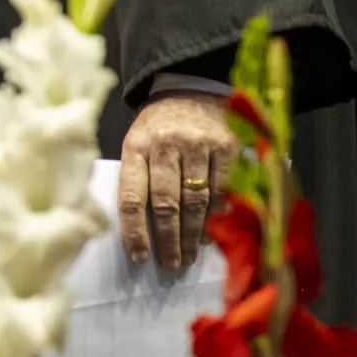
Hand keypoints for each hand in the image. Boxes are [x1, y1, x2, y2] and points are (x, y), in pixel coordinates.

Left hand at [119, 90, 237, 269]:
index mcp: (136, 146)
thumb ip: (136, 181)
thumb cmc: (157, 128)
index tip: (140, 256)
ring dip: (191, 236)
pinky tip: (207, 234)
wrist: (188, 91)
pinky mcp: (225, 146)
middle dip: (168, 241)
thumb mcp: (136, 145)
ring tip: (187, 256)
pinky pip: (220, 191)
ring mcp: (197, 145)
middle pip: (166, 204)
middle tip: (170, 264)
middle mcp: (165, 144)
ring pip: (195, 202)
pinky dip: (214, 217)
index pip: (131, 196)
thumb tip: (140, 231)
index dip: (135, 231)